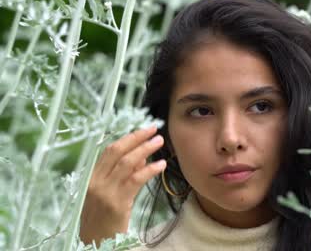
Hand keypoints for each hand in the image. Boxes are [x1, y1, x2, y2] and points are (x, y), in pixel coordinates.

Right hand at [79, 127, 165, 245]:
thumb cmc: (102, 219)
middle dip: (136, 137)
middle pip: (116, 151)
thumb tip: (142, 156)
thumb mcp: (109, 194)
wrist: (94, 243)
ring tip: (159, 142)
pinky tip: (161, 165)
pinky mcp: (117, 203)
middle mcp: (96, 181)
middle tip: (153, 129)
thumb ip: (124, 174)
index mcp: (91, 177)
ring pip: (126, 163)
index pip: (109, 150)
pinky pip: (135, 180)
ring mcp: (105, 192)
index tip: (142, 129)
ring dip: (145, 149)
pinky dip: (149, 170)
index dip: (127, 138)